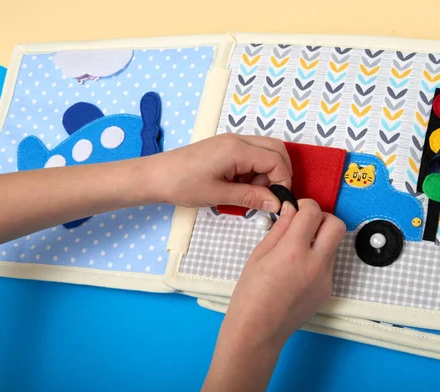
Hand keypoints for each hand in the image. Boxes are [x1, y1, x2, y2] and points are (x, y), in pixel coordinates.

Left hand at [150, 134, 291, 212]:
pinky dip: (254, 169)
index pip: (276, 160)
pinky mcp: (224, 147)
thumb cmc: (182, 184)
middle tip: (269, 195)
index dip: (283, 181)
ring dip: (266, 172)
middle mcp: (237, 140)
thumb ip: (251, 197)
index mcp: (237, 149)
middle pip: (276, 149)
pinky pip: (251, 154)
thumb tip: (276, 203)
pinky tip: (240, 186)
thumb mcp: (219, 194)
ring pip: (265, 151)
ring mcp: (230, 141)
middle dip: (279, 173)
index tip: (278, 201)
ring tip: (250, 192)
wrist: (156, 176)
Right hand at [225, 199, 345, 347]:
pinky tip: (296, 271)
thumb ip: (280, 229)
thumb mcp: (259, 255)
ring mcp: (324, 279)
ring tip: (295, 251)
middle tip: (304, 224)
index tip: (296, 208)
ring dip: (319, 240)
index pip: (312, 212)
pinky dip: (316, 260)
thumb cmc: (250, 294)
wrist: (258, 330)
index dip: (304, 205)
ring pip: (333, 245)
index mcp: (293, 251)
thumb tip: (291, 209)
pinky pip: (328, 266)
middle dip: (322, 218)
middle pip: (336, 225)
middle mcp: (315, 264)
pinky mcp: (327, 291)